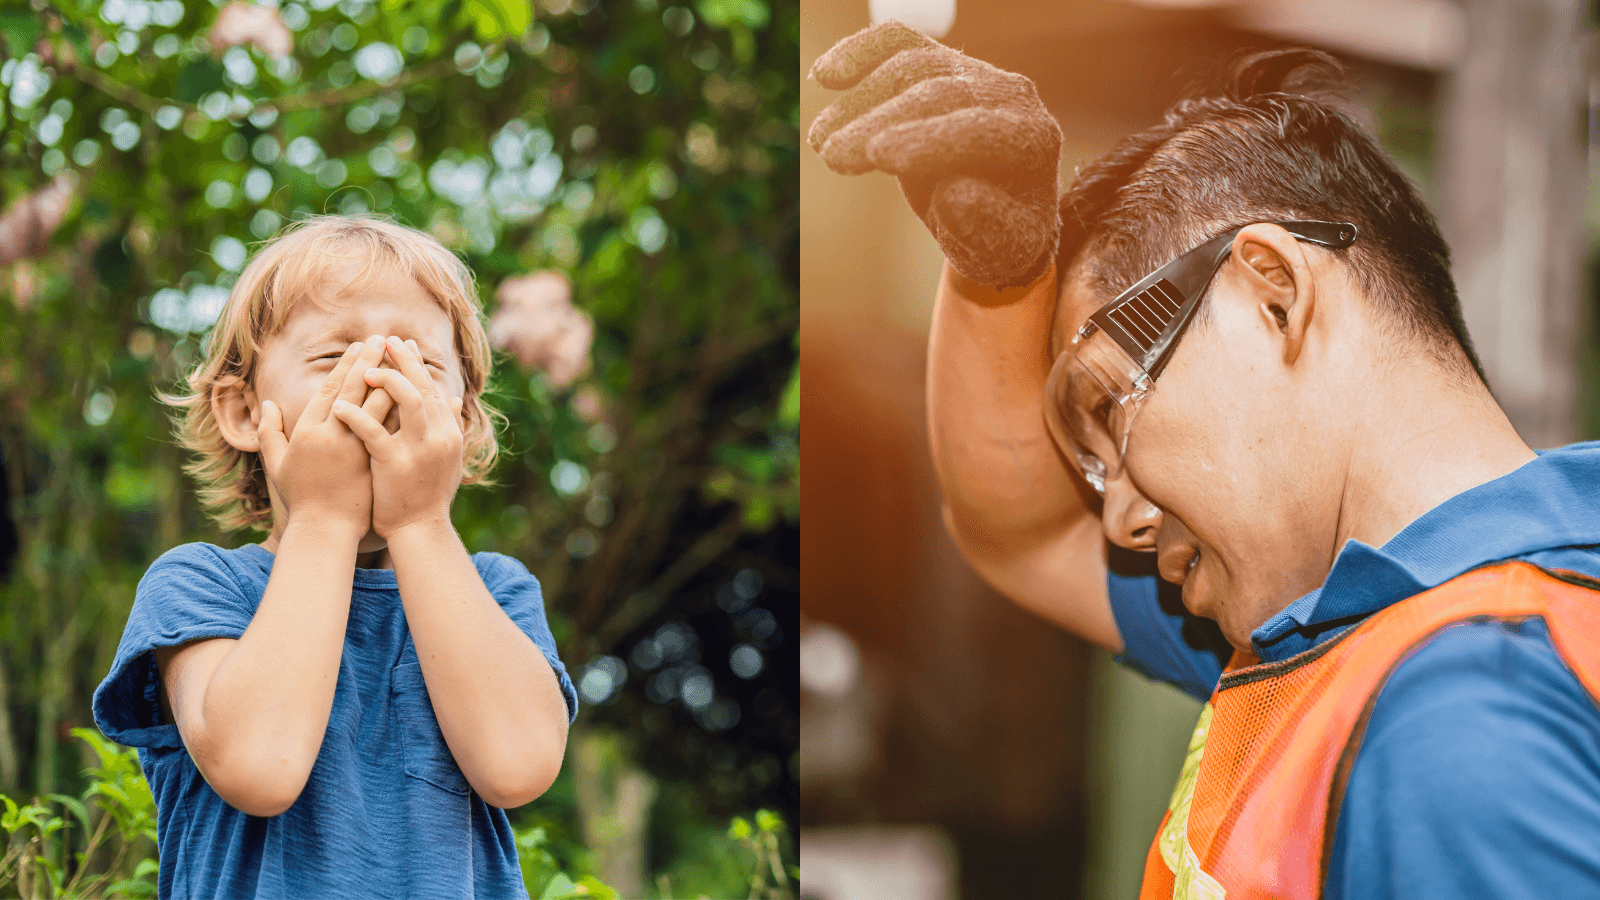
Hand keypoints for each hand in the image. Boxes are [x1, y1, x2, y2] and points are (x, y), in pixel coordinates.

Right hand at [257, 336, 387, 531]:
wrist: (326, 530)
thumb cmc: (301, 498)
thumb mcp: (278, 464)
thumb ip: (270, 432)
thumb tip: (267, 404)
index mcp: (308, 432)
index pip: (331, 390)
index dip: (345, 366)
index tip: (357, 347)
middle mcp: (332, 436)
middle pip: (354, 390)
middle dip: (369, 362)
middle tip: (381, 339)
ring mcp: (356, 449)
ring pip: (377, 406)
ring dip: (390, 379)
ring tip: (400, 359)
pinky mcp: (376, 461)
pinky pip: (393, 429)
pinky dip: (403, 409)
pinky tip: (416, 393)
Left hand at [331, 336, 464, 538]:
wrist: (420, 531)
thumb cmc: (428, 497)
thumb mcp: (447, 459)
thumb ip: (450, 427)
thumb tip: (454, 398)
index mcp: (448, 433)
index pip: (432, 389)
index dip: (417, 365)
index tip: (402, 345)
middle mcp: (438, 437)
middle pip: (422, 387)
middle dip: (403, 360)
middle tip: (385, 339)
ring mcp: (419, 450)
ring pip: (406, 401)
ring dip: (384, 380)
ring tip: (363, 368)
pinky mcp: (395, 463)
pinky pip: (373, 432)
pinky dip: (356, 416)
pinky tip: (339, 406)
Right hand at [808, 21, 1061, 287]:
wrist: (996, 213)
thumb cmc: (997, 236)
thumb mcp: (995, 248)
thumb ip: (981, 224)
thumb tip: (956, 194)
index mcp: (1032, 138)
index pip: (979, 130)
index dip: (928, 140)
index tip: (878, 155)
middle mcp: (1010, 95)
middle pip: (938, 94)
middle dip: (879, 122)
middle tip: (832, 155)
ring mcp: (975, 72)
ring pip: (911, 66)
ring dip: (858, 101)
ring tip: (820, 141)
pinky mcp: (940, 63)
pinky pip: (899, 43)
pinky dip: (860, 51)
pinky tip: (824, 74)